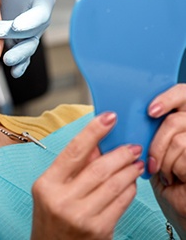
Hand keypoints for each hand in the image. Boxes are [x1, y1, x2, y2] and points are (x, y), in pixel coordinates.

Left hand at [0, 0, 55, 77]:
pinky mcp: (16, 42)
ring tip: (8, 61)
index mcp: (42, 2)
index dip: (30, 21)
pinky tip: (14, 72)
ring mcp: (27, 34)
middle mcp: (37, 21)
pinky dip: (20, 65)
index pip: (39, 15)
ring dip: (19, 56)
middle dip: (16, 38)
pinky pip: (21, 56)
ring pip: (27, 48)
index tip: (17, 26)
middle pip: (31, 34)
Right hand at [31, 112, 143, 239]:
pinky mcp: (99, 230)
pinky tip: (131, 182)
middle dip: (120, 153)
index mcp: (47, 184)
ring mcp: (82, 217)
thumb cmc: (50, 216)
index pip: (73, 151)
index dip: (93, 131)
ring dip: (129, 170)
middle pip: (99, 168)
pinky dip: (129, 189)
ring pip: (114, 185)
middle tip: (132, 146)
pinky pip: (121, 203)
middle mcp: (63, 200)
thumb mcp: (51, 187)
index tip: (108, 117)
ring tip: (135, 162)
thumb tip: (97, 143)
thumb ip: (72, 166)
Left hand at [147, 84, 185, 236]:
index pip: (183, 92)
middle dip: (158, 141)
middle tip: (151, 158)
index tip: (150, 111)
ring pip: (178, 140)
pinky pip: (184, 156)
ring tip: (163, 171)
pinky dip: (172, 169)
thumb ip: (146, 126)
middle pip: (177, 119)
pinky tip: (173, 178)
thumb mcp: (153, 145)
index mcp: (183, 117)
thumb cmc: (164, 175)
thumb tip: (119, 113)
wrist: (179, 205)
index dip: (168, 98)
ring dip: (163, 159)